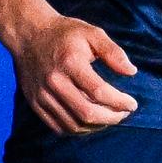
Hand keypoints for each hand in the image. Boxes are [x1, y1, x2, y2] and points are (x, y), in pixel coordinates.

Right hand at [5, 12, 139, 134]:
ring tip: (110, 118)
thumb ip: (113, 52)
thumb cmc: (65, 33)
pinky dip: (78, 129)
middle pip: (86, 113)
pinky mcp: (35, 104)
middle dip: (111, 118)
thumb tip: (132, 72)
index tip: (132, 104)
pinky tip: (91, 122)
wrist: (29, 35)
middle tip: (123, 114)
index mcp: (70, 63)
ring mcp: (42, 95)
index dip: (119, 102)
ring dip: (96, 126)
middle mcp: (54, 82)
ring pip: (73, 124)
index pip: (99, 91)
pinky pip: (58, 126)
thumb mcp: (92, 33)